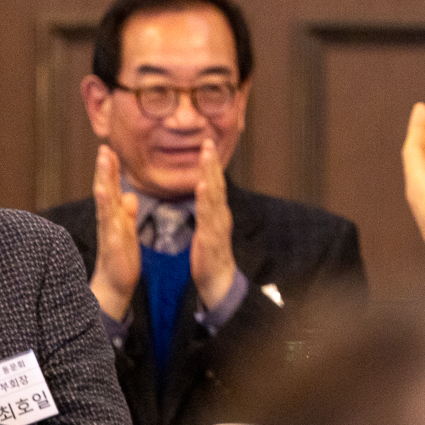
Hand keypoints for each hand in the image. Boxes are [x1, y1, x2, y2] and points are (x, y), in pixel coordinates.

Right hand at [89, 146, 139, 320]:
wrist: (115, 284)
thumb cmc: (121, 258)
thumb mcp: (127, 231)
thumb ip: (127, 214)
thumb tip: (129, 196)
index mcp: (113, 216)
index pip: (110, 188)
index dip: (109, 169)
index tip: (109, 148)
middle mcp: (108, 220)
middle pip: (104, 189)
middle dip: (103, 169)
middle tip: (103, 147)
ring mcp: (108, 230)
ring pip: (104, 201)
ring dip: (104, 180)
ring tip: (104, 161)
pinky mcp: (113, 243)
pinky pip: (111, 223)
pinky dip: (111, 209)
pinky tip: (111, 196)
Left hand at [191, 138, 237, 309]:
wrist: (217, 282)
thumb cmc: (209, 256)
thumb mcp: (207, 229)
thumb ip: (206, 211)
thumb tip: (205, 194)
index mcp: (216, 213)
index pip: (213, 184)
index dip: (210, 165)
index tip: (206, 144)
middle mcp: (220, 215)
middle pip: (217, 184)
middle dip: (212, 163)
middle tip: (208, 142)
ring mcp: (218, 225)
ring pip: (215, 196)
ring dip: (211, 175)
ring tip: (207, 158)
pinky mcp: (212, 238)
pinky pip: (209, 216)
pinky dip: (207, 200)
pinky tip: (204, 188)